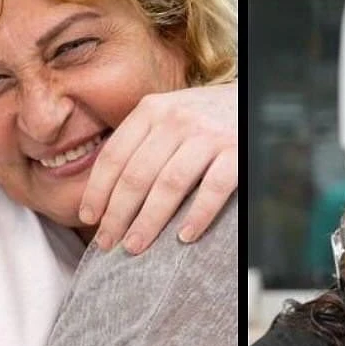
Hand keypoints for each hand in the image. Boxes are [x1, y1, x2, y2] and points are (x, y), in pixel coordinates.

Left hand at [79, 83, 236, 253]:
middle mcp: (176, 118)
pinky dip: (198, 215)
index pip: (114, 155)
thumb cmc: (206, 115)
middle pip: (137, 175)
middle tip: (107, 242)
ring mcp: (208, 134)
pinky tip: (185, 237)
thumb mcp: (169, 113)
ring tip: (135, 246)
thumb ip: (142, 139)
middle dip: (117, 214)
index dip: (98, 190)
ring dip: (149, 221)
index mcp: (152, 109)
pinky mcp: (237, 151)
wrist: (255, 100)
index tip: (88, 217)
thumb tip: (107, 189)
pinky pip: (213, 189)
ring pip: (169, 185)